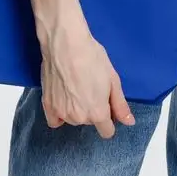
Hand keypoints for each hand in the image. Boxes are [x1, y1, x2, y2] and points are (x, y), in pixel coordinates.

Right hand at [39, 20, 135, 138]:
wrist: (65, 43)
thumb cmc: (92, 57)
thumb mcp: (112, 79)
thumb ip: (120, 104)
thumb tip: (129, 122)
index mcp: (97, 113)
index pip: (107, 131)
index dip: (109, 119)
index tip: (107, 105)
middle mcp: (79, 118)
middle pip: (90, 122)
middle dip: (93, 109)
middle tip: (91, 86)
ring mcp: (61, 113)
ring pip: (74, 119)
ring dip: (77, 109)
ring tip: (76, 86)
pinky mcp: (47, 105)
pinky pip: (55, 120)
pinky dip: (60, 113)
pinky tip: (63, 98)